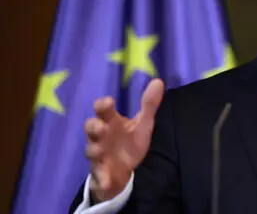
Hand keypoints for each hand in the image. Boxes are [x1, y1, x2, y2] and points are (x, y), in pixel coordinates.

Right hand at [83, 78, 163, 201]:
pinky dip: (101, 178)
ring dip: (94, 149)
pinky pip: (98, 176)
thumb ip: (149, 104)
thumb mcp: (142, 123)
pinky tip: (106, 182)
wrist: (122, 171)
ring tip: (99, 150)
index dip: (103, 105)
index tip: (108, 102)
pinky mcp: (100, 173)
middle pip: (91, 128)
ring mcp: (98, 155)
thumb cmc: (129, 142)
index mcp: (111, 122)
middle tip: (101, 127)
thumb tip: (158, 81)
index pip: (103, 110)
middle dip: (94, 126)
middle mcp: (101, 136)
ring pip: (91, 151)